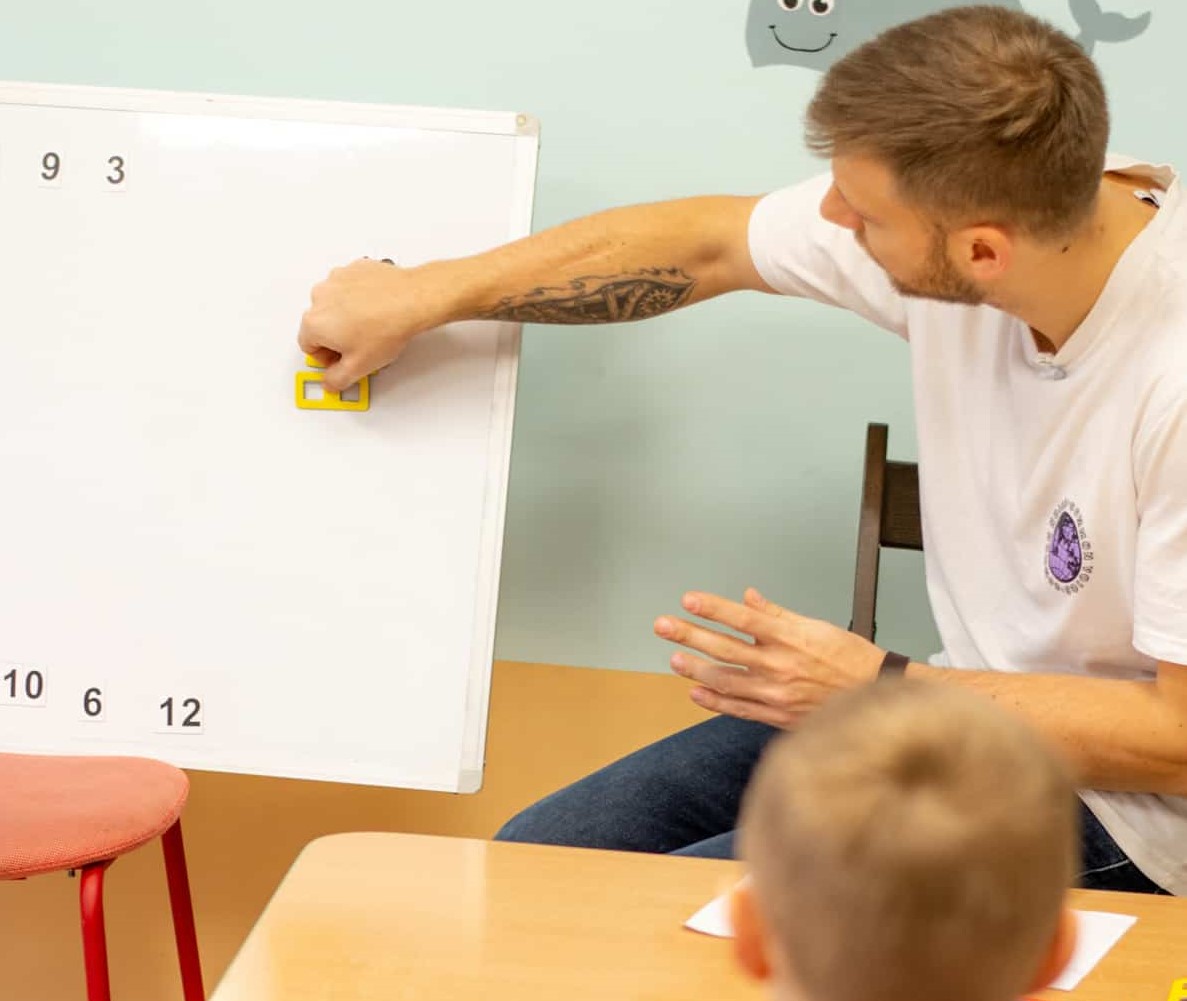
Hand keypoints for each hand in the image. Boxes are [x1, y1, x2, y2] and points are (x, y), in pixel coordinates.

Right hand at [298, 258, 437, 391]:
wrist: (412, 300)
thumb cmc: (386, 328)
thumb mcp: (359, 367)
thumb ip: (336, 380)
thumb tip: (330, 382)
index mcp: (314, 322)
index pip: (308, 346)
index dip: (327, 357)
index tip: (343, 359)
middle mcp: (320, 297)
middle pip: (320, 324)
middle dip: (337, 336)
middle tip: (360, 344)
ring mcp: (336, 279)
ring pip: (334, 304)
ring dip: (347, 316)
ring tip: (371, 325)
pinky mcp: (354, 269)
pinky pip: (349, 287)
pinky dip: (358, 297)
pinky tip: (376, 308)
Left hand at [653, 588, 884, 727]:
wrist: (877, 695)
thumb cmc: (850, 658)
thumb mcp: (817, 626)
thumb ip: (778, 614)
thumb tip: (748, 598)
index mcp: (790, 638)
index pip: (742, 618)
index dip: (713, 608)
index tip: (689, 599)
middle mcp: (780, 665)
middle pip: (725, 648)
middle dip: (690, 635)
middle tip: (664, 626)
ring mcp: (777, 693)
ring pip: (726, 680)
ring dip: (696, 669)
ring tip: (675, 659)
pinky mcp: (778, 716)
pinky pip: (739, 709)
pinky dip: (715, 701)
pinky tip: (696, 692)